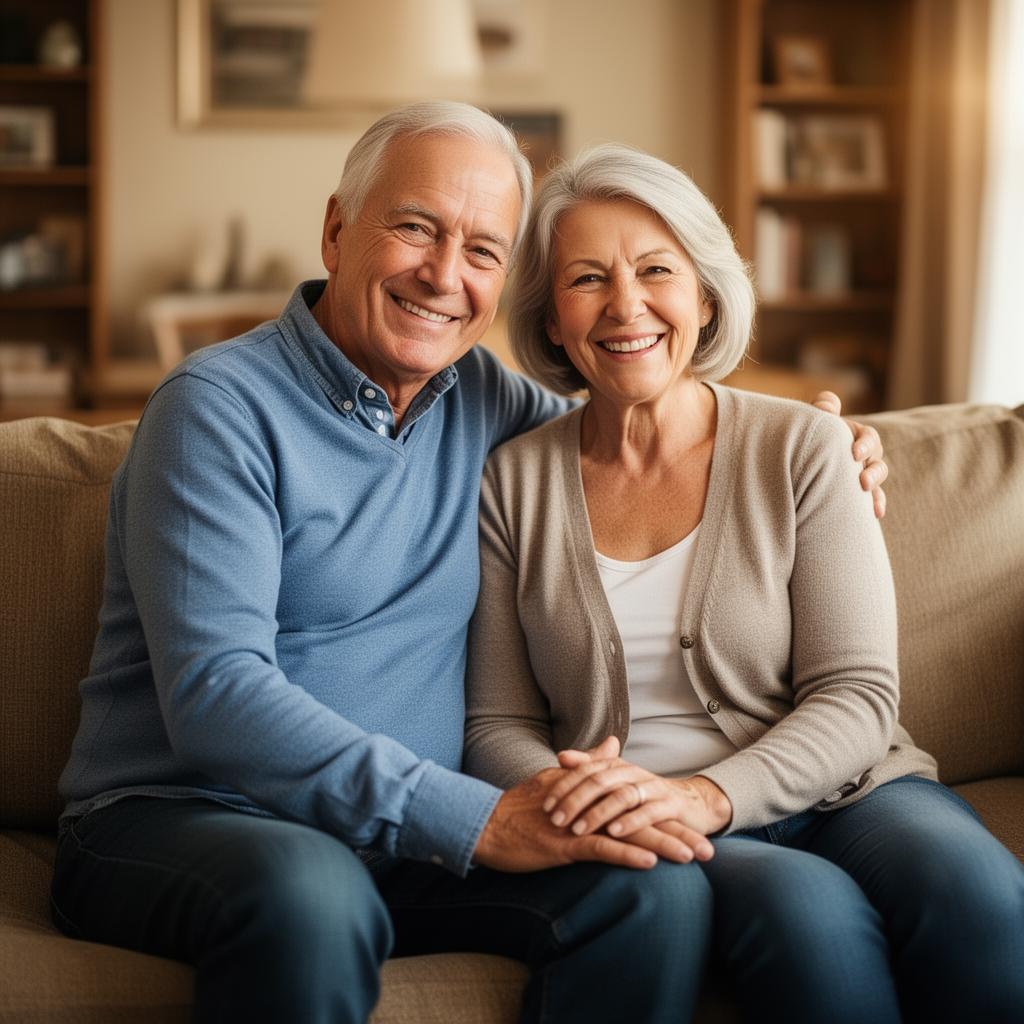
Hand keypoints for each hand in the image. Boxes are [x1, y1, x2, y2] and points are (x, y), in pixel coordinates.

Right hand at [472, 766, 696, 871]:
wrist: (486, 823)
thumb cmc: (520, 808)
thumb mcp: (558, 780)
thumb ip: (589, 763)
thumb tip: (614, 743)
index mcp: (592, 790)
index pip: (636, 802)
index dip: (666, 815)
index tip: (696, 828)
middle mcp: (590, 804)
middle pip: (641, 819)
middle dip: (677, 834)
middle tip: (710, 851)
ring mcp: (578, 824)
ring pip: (628, 834)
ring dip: (662, 846)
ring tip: (693, 858)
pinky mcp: (564, 843)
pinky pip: (600, 848)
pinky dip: (625, 854)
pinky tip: (650, 862)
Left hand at [546, 738, 727, 859]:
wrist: (691, 805)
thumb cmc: (644, 797)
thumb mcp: (615, 783)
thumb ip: (589, 768)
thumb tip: (561, 756)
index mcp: (618, 766)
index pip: (585, 770)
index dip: (564, 786)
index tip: (545, 805)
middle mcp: (633, 772)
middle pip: (599, 781)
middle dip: (575, 801)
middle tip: (555, 820)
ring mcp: (653, 788)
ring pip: (621, 796)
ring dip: (598, 813)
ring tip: (578, 829)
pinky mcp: (671, 806)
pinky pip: (649, 812)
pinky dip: (631, 822)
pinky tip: (614, 834)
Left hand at [813, 390, 888, 518]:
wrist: (797, 461)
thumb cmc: (805, 437)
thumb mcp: (811, 421)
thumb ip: (821, 409)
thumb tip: (827, 407)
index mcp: (854, 435)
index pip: (867, 437)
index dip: (864, 443)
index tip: (854, 453)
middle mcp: (862, 453)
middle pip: (876, 459)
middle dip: (871, 468)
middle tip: (862, 480)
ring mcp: (862, 472)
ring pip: (877, 477)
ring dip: (875, 485)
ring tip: (865, 491)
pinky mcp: (859, 492)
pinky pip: (874, 498)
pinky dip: (876, 504)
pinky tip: (876, 513)